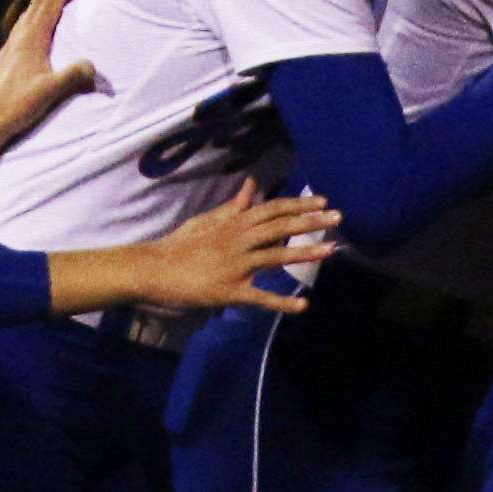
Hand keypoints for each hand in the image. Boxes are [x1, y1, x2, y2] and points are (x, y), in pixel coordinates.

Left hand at [0, 0, 98, 135]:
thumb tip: (92, 65)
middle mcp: (20, 37)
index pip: (51, 5)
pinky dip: (33, 13)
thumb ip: (73, 76)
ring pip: (29, 12)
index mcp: (32, 39)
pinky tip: (31, 21)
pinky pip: (22, 25)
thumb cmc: (20, 103)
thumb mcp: (51, 90)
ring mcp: (11, 45)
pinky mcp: (7, 56)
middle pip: (39, 3)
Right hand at [127, 184, 340, 314]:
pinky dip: (281, 302)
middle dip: (311, 222)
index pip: (272, 209)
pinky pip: (259, 297)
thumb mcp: (207, 220)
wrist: (153, 268)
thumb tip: (251, 185)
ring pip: (275, 256)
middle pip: (280, 227)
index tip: (323, 202)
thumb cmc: (180, 245)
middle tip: (339, 218)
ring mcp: (235, 265)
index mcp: (234, 223)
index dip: (299, 205)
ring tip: (331, 250)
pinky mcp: (229, 291)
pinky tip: (303, 305)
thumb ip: (233, 206)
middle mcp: (238, 240)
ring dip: (305, 253)